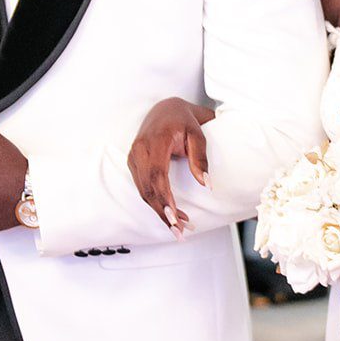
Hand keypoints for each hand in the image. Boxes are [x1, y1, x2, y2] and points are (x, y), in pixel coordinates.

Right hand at [127, 97, 212, 235]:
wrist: (166, 109)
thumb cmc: (184, 121)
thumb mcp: (198, 135)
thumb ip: (200, 158)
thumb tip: (206, 185)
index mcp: (156, 140)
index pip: (156, 174)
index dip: (164, 198)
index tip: (174, 216)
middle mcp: (140, 149)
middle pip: (148, 188)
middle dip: (163, 212)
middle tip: (180, 231)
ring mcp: (134, 156)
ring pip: (143, 191)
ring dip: (160, 211)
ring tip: (179, 227)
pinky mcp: (133, 163)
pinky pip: (142, 187)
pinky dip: (155, 203)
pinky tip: (170, 213)